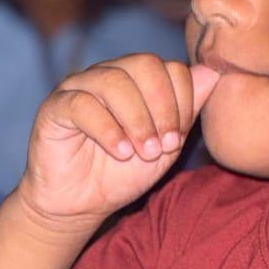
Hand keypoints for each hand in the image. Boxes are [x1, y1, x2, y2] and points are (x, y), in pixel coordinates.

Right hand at [18, 56, 219, 223]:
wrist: (81, 204)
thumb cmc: (123, 173)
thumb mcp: (165, 148)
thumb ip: (187, 111)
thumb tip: (212, 72)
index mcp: (138, 81)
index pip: (169, 68)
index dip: (182, 101)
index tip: (179, 139)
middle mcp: (109, 75)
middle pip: (144, 64)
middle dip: (163, 106)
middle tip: (165, 145)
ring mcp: (80, 87)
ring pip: (114, 80)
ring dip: (137, 119)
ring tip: (143, 152)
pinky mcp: (55, 107)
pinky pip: (82, 103)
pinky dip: (108, 129)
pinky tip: (120, 152)